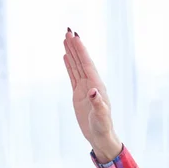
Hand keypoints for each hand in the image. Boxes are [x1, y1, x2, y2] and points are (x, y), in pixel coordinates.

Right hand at [63, 28, 120, 161]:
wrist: (100, 136)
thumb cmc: (103, 128)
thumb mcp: (101, 117)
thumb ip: (98, 104)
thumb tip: (93, 91)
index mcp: (98, 87)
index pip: (88, 65)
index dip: (81, 51)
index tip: (75, 37)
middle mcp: (92, 84)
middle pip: (82, 61)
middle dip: (75, 46)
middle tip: (68, 30)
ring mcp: (85, 88)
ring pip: (77, 66)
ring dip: (71, 52)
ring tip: (65, 38)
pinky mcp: (79, 94)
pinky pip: (73, 76)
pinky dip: (69, 65)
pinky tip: (66, 56)